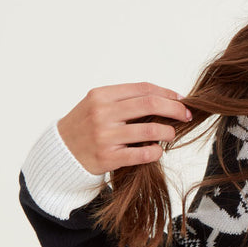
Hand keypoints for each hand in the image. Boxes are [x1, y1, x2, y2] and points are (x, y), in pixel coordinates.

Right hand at [56, 82, 191, 174]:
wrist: (60, 152)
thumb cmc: (85, 126)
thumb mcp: (98, 104)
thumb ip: (125, 99)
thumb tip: (164, 99)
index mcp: (101, 95)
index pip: (143, 89)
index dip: (167, 93)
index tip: (181, 100)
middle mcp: (102, 113)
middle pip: (150, 105)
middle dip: (175, 109)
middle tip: (186, 115)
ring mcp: (105, 136)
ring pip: (151, 130)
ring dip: (169, 132)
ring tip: (171, 134)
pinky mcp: (109, 157)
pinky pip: (143, 153)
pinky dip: (156, 151)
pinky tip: (156, 150)